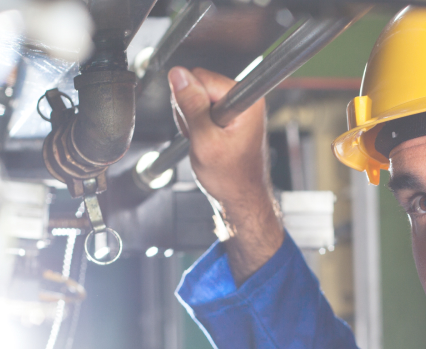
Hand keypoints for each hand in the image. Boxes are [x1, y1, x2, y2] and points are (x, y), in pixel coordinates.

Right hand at [169, 66, 282, 281]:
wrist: (240, 197)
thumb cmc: (231, 178)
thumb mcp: (205, 141)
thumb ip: (191, 105)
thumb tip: (178, 74)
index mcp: (247, 100)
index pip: (202, 77)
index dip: (191, 100)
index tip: (198, 123)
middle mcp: (245, 98)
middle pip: (198, 84)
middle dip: (190, 110)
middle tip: (200, 136)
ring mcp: (237, 105)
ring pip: (196, 96)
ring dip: (192, 119)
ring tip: (204, 140)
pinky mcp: (229, 113)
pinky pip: (200, 107)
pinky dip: (196, 124)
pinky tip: (204, 139)